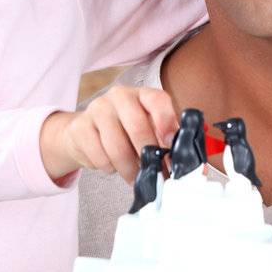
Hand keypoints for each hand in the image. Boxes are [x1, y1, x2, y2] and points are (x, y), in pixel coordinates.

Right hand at [39, 85, 178, 183]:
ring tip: (133, 176)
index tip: (170, 145)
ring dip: (128, 169)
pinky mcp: (80, 126)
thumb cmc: (125, 132)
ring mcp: (98, 109)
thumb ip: (167, 140)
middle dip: (148, 156)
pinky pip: (98, 156)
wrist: (85, 133)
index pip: (157, 99)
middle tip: (155, 174)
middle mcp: (120, 96)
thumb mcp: (148, 129)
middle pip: (137, 126)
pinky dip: (108, 168)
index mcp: (142, 94)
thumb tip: (191, 164)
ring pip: (117, 147)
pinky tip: (111, 165)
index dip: (166, 121)